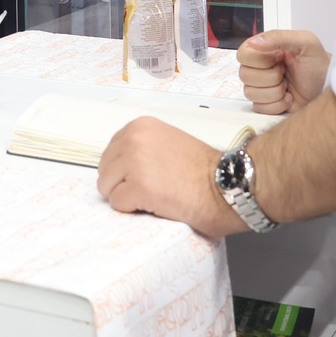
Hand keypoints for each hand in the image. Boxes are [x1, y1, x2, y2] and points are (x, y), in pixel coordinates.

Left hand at [96, 117, 244, 238]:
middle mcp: (134, 139)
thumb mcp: (167, 143)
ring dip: (127, 197)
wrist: (229, 185)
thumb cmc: (206, 171)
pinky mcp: (139, 186)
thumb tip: (123, 167)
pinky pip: (118, 204)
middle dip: (122, 184)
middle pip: (106, 170)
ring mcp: (135, 162)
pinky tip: (157, 205)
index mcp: (140, 126)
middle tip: (152, 190)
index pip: (111, 152)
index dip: (125, 170)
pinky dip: (133, 210)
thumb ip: (143, 148)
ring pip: (107, 187)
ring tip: (155, 196)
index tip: (145, 176)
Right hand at [237, 30, 328, 113]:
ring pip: (250, 93)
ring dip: (275, 91)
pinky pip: (259, 107)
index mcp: (261, 49)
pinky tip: (289, 97)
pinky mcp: (265, 103)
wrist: (328, 87)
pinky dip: (278, 105)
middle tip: (286, 73)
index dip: (260, 60)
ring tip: (289, 86)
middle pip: (244, 75)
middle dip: (271, 77)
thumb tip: (253, 42)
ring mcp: (260, 86)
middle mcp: (257, 67)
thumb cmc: (318, 64)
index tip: (280, 58)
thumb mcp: (305, 42)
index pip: (243, 55)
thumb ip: (278, 37)